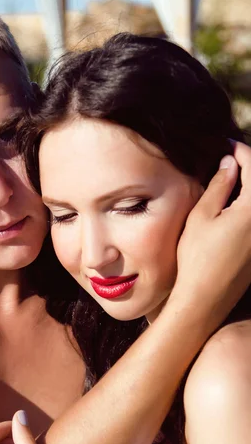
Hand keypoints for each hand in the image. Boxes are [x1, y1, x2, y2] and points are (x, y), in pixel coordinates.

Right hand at [170, 141, 250, 326]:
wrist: (206, 298)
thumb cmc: (197, 258)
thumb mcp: (202, 217)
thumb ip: (219, 186)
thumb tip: (230, 163)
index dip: (240, 150)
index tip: (225, 144)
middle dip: (248, 166)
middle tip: (230, 158)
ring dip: (249, 186)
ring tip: (232, 177)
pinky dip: (249, 204)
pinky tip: (236, 203)